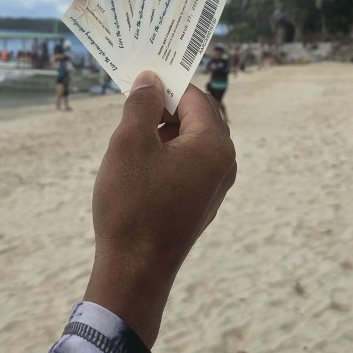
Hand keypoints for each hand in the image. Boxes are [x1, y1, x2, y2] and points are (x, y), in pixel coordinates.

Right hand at [84, 70, 236, 346]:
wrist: (135, 272)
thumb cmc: (132, 205)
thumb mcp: (130, 143)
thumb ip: (142, 104)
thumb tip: (150, 80)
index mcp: (215, 145)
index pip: (194, 97)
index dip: (165, 85)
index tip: (138, 80)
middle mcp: (224, 164)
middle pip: (196, 118)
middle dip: (164, 109)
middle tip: (131, 106)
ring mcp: (213, 187)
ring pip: (189, 143)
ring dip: (161, 134)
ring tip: (128, 140)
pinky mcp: (199, 205)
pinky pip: (185, 166)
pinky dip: (163, 157)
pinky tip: (136, 168)